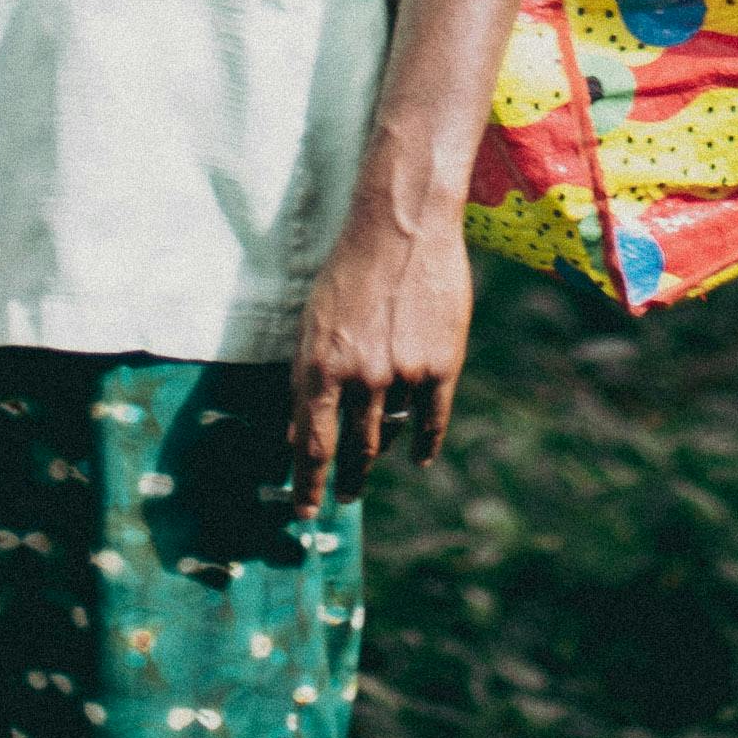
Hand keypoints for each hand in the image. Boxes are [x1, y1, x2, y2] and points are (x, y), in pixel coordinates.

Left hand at [289, 183, 472, 510]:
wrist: (403, 227)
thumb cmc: (348, 270)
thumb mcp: (312, 323)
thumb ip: (306, 380)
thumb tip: (296, 435)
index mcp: (321, 367)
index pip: (312, 445)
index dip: (308, 483)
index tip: (304, 510)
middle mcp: (361, 378)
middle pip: (353, 448)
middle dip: (345, 478)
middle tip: (343, 496)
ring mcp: (404, 373)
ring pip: (389, 434)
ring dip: (377, 460)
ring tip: (369, 472)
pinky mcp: (441, 365)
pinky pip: (432, 420)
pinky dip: (425, 444)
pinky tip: (419, 459)